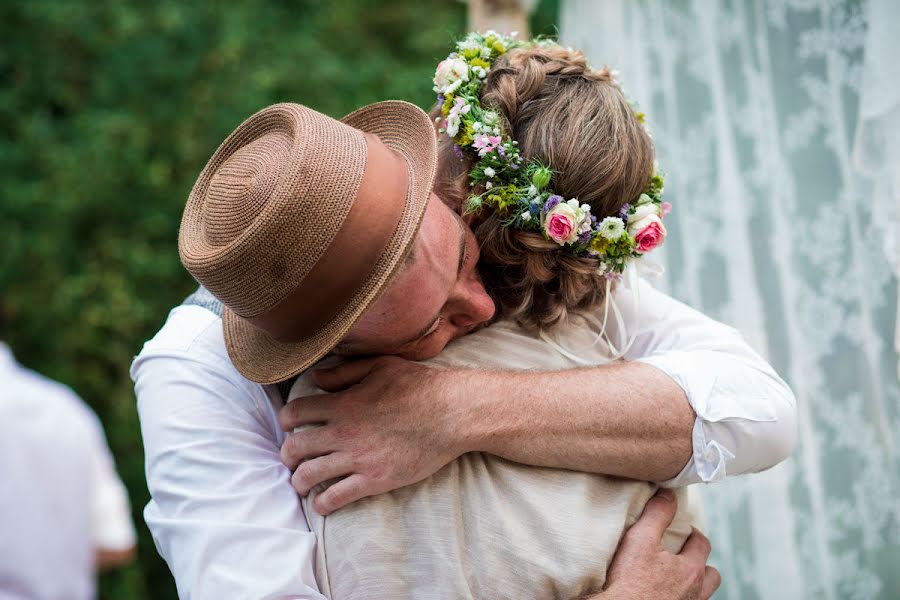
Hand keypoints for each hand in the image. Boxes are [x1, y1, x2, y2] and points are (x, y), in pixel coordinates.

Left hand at [278, 356, 471, 514]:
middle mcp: (344, 432)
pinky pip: (336, 497)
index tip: (289, 425)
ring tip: (302, 483)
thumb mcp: (380, 366)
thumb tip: (317, 378)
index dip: (285, 420)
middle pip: (294, 448)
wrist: (452, 413)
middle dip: (287, 455)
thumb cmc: (420, 385)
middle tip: (292, 458)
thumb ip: (345, 372)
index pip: (294, 413)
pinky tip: (323, 503)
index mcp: (343, 403)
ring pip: (309, 476)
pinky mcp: (375, 480)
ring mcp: (358, 458)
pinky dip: (322, 503)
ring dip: (299, 482)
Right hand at [589, 489, 719, 599]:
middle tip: (683, 556)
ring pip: (701, 594)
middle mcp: (696, 593)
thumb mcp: (640, 540)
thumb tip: (668, 494)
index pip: (702, 544)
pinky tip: (663, 593)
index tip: (682, 530)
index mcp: (691, 570)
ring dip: (693, 584)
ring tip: (674, 578)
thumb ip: (657, 514)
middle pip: (711, 575)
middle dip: (701, 563)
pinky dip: (680, 597)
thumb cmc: (630, 583)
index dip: (692, 534)